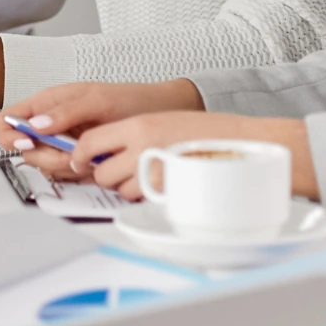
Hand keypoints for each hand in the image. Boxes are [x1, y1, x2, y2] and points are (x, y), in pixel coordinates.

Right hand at [0, 79, 203, 178]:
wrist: (163, 114)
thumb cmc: (131, 99)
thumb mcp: (97, 100)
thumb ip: (65, 112)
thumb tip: (36, 125)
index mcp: (48, 103)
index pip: (8, 119)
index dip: (10, 134)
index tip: (28, 142)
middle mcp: (52, 124)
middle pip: (25, 149)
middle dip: (46, 156)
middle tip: (71, 154)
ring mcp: (65, 144)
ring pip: (45, 165)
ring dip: (64, 166)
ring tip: (89, 156)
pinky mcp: (80, 160)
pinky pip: (66, 174)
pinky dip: (77, 174)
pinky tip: (95, 164)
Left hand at [68, 112, 317, 200]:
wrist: (246, 144)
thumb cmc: (209, 134)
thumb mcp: (164, 123)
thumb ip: (133, 134)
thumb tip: (102, 151)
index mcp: (139, 125)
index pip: (91, 141)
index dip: (82, 154)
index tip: (79, 160)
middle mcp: (142, 146)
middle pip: (99, 170)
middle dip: (104, 175)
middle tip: (119, 172)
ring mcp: (155, 172)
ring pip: (119, 189)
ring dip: (126, 187)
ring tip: (148, 177)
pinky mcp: (169, 193)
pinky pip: (143, 202)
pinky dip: (146, 198)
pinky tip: (162, 187)